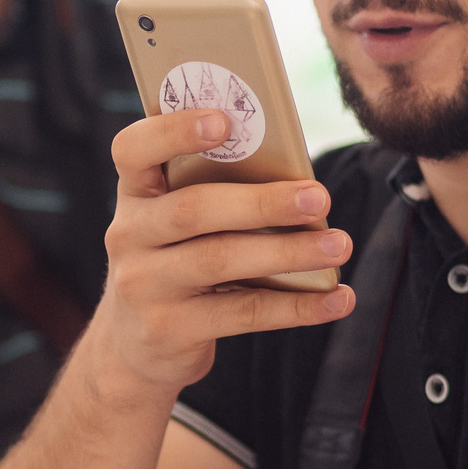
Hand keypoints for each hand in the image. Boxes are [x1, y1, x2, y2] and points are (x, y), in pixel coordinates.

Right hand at [93, 110, 353, 396]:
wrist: (136, 348)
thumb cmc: (176, 264)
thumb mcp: (177, 225)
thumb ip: (213, 193)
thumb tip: (297, 179)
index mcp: (135, 194)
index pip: (133, 149)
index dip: (173, 131)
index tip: (224, 121)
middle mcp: (129, 235)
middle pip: (193, 210)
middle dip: (261, 202)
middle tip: (319, 197)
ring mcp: (143, 285)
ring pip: (219, 261)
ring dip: (287, 252)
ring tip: (338, 245)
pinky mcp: (168, 329)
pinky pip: (241, 313)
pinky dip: (295, 307)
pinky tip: (336, 299)